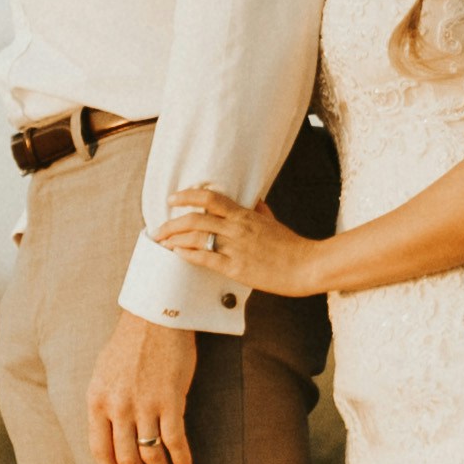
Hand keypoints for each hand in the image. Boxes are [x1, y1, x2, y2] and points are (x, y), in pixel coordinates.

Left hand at [89, 310, 199, 463]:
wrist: (155, 317)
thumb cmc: (130, 343)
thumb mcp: (103, 373)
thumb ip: (103, 402)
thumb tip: (108, 431)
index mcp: (96, 401)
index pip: (100, 451)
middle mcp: (117, 407)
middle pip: (126, 459)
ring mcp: (143, 405)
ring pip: (150, 454)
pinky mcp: (170, 400)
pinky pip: (174, 440)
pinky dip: (181, 458)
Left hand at [153, 181, 325, 297]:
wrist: (306, 266)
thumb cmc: (291, 245)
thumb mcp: (273, 222)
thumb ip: (259, 211)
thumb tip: (254, 201)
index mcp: (244, 215)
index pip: (210, 198)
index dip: (187, 195)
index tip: (172, 198)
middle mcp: (236, 228)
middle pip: (195, 219)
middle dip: (170, 224)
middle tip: (158, 230)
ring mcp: (235, 248)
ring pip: (196, 238)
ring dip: (174, 240)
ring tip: (163, 244)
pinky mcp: (236, 268)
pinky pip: (205, 258)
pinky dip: (188, 255)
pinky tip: (178, 254)